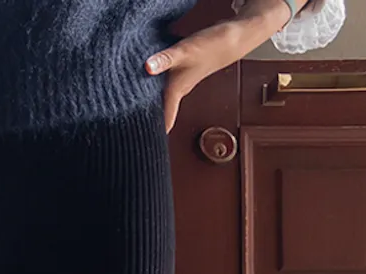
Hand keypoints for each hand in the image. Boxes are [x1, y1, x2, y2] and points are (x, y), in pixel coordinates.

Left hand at [146, 1, 287, 133]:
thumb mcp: (184, 51)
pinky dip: (157, 86)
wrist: (231, 38)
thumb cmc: (210, 47)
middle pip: (162, 112)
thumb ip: (164, 59)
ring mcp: (182, 82)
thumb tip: (147, 67)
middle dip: (148, 120)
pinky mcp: (183, 72)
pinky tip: (147, 80)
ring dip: (152, 104)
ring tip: (135, 111)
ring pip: (163, 98)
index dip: (154, 131)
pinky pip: (167, 84)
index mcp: (176, 90)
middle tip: (134, 130)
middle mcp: (179, 89)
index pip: (164, 118)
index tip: (142, 142)